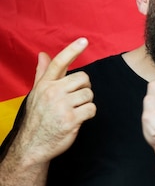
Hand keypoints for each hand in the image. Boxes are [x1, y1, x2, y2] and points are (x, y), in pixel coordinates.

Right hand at [16, 38, 94, 163]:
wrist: (33, 145)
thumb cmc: (38, 118)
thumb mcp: (36, 94)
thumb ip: (43, 74)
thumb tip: (43, 54)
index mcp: (44, 85)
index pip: (59, 63)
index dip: (72, 50)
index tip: (84, 40)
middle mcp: (52, 92)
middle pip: (83, 79)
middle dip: (85, 88)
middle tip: (76, 99)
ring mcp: (61, 106)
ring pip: (89, 95)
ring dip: (87, 103)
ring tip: (76, 110)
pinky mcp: (71, 119)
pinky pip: (91, 109)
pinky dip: (89, 114)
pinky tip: (79, 118)